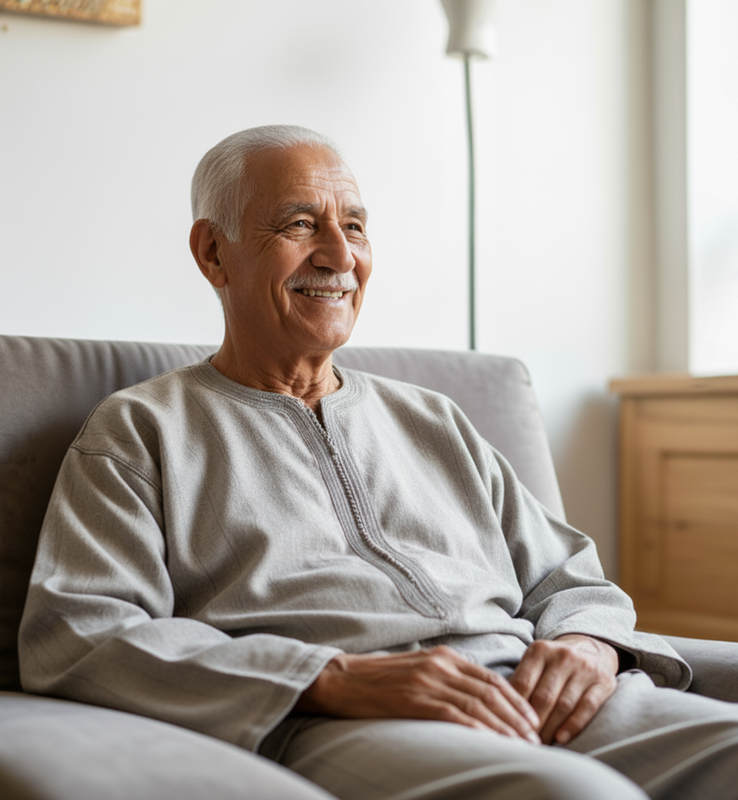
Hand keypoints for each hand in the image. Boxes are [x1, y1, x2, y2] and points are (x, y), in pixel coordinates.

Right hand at [296, 645, 540, 742]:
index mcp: (443, 656)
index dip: (514, 699)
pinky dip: (477, 729)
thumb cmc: (378, 678)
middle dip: (516, 715)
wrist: (342, 679)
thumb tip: (472, 698)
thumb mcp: (418, 669)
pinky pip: (455, 715)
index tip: (529, 718)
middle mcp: (440, 665)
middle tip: (534, 737)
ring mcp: (428, 681)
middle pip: (490, 691)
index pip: (489, 678)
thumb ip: (444, 677)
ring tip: (520, 744)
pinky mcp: (415, 699)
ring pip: (478, 705)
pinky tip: (491, 742)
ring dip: (503, 726)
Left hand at [509, 634, 618, 744]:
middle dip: (533, 723)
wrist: (590, 648)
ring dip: (550, 728)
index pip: (523, 683)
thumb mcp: (536, 662)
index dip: (515, 708)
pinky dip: (572, 725)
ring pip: (564, 705)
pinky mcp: (603, 682)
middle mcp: (563, 656)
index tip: (510, 727)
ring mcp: (584, 668)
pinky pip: (586, 707)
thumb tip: (502, 711)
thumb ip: (521, 681)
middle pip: (543, 697)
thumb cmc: (554, 663)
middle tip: (525, 741)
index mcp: (540, 650)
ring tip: (541, 743)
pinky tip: (561, 738)